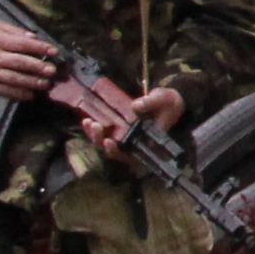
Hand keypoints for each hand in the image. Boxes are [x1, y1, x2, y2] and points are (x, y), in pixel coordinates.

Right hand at [0, 20, 56, 98]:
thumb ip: (14, 31)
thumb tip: (33, 37)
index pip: (23, 44)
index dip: (40, 48)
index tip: (54, 51)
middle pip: (20, 63)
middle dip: (38, 68)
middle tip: (53, 71)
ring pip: (14, 79)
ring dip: (31, 83)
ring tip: (45, 85)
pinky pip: (3, 90)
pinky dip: (17, 93)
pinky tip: (29, 95)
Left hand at [61, 75, 184, 148]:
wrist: (167, 102)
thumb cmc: (167, 103)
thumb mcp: (162, 99)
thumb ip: (150, 102)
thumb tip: (135, 106)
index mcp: (146, 141)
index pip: (129, 154)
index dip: (116, 151)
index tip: (108, 141)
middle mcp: (133, 143)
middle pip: (112, 150)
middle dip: (100, 140)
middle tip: (95, 126)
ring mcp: (124, 137)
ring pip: (104, 143)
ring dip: (94, 135)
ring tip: (87, 122)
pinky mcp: (118, 130)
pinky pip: (103, 134)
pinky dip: (93, 129)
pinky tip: (86, 120)